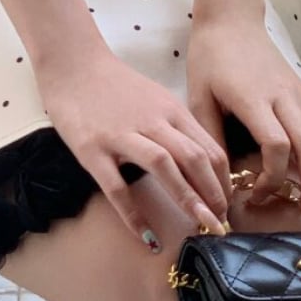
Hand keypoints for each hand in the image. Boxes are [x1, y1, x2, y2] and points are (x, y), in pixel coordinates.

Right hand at [38, 48, 232, 251]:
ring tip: (200, 227)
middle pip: (193, 158)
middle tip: (220, 224)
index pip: (209, 149)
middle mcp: (152, 121)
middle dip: (213, 194)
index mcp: (171, 110)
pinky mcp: (92, 149)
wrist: (72, 64)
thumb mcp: (155, 99)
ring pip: (163, 166)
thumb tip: (200, 165)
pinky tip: (146, 236)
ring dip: (187, 198)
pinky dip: (133, 213)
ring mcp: (121, 134)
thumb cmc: (114, 85)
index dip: (224, 181)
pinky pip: (116, 186)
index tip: (228, 206)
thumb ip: (176, 127)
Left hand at [185, 18, 300, 227]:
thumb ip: (210, 136)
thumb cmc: (210, 59)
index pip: (276, 144)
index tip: (256, 195)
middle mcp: (284, 96)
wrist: (231, 20)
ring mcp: (299, 94)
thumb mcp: (198, 96)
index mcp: (254, 98)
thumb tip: (217, 180)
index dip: (272, 176)